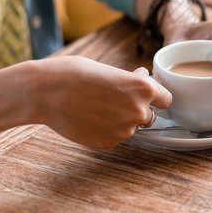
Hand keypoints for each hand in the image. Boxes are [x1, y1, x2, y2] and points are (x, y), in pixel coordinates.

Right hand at [33, 56, 171, 147]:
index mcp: (144, 89)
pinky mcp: (108, 143)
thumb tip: (144, 76)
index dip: (156, 98)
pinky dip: (107, 130)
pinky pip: (115, 137)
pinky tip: (89, 118)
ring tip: (97, 107)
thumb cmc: (75, 74)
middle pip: (150, 116)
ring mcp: (124, 130)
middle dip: (138, 110)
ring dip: (121, 121)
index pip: (166, 99)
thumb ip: (132, 80)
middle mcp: (139, 111)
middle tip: (114, 100)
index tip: (148, 97)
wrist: (45, 92)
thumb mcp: (110, 69)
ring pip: (131, 128)